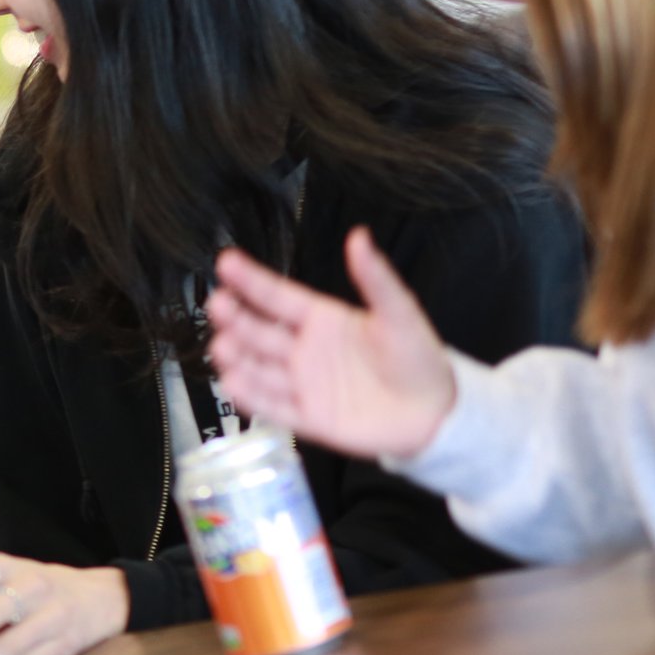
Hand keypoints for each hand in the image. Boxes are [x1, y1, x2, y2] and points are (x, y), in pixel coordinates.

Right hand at [205, 228, 455, 461]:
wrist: (436, 414)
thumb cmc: (420, 360)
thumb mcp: (400, 313)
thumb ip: (376, 278)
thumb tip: (359, 238)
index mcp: (323, 320)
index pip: (277, 296)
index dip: (252, 280)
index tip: (227, 263)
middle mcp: (305, 350)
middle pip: (259, 331)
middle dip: (235, 318)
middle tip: (218, 305)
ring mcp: (303, 383)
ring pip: (259, 368)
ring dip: (237, 357)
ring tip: (222, 347)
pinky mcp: (307, 416)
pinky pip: (272, 406)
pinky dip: (251, 397)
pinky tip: (233, 382)